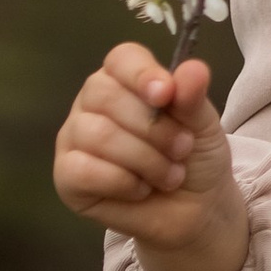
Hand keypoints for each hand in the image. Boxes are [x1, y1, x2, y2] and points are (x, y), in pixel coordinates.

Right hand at [52, 44, 249, 270]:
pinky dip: (123, 183)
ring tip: (170, 175)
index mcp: (124, 79)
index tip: (166, 94)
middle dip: (153, 128)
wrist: (194, 211)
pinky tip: (141, 190)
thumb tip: (193, 69)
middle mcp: (92, 103)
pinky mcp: (67, 177)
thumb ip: (192, 97)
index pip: (121, 60)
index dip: (141, 74)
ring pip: (98, 135)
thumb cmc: (193, 157)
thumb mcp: (203, 124)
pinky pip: (84, 170)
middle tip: (182, 148)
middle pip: (106, 95)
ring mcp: (75, 138)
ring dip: (145, 160)